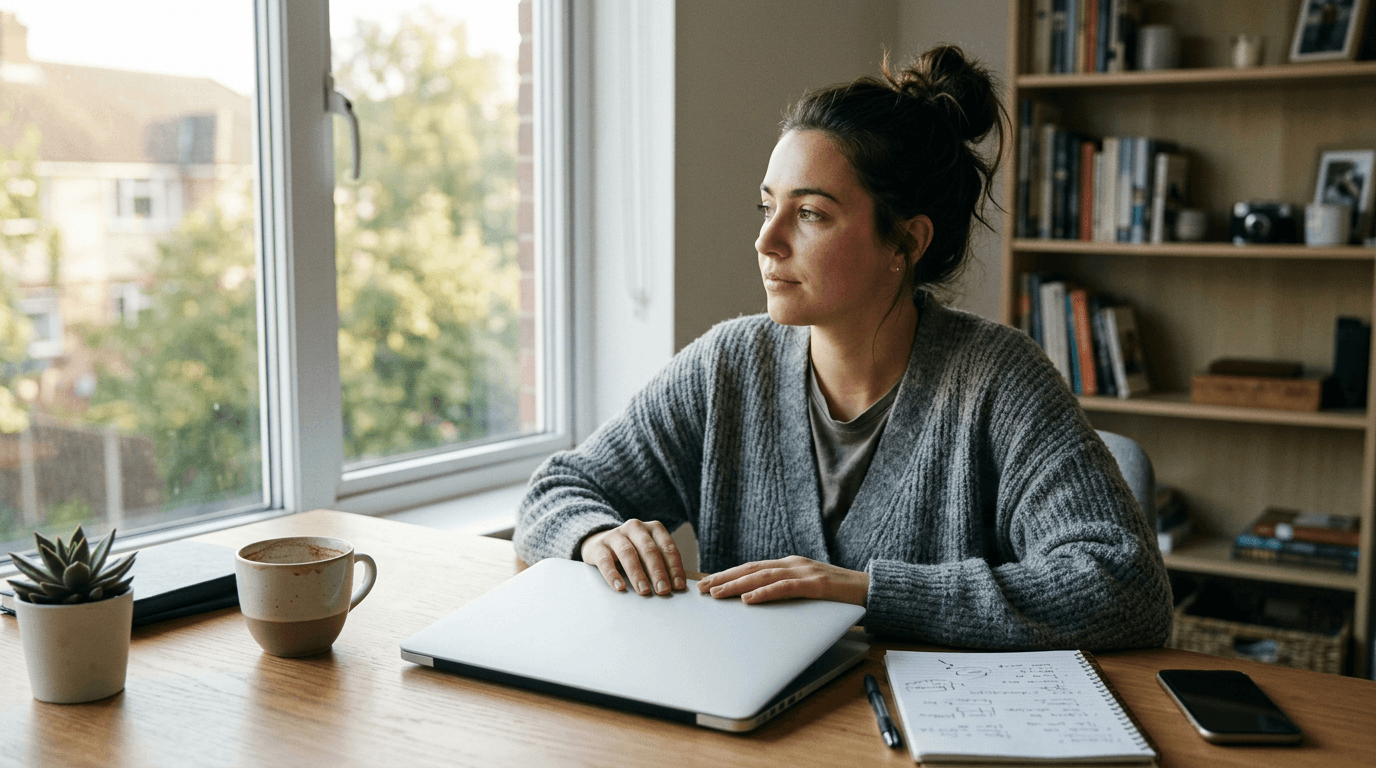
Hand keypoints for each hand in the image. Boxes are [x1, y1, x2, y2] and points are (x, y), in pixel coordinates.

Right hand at [579, 519, 686, 595]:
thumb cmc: (634, 553)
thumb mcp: (649, 554)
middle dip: (657, 571)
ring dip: (637, 574)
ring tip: (644, 591)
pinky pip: (605, 561)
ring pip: (628, 553)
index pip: (667, 547)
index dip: (674, 567)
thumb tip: (675, 587)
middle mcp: (635, 527)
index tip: (678, 586)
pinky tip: (619, 587)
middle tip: (663, 590)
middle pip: (649, 550)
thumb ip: (662, 565)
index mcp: (653, 528)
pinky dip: (613, 575)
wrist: (601, 543)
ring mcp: (615, 535)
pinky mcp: (599, 546)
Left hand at [696, 556, 868, 605]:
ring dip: (737, 585)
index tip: (708, 582)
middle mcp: (794, 564)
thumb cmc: (839, 594)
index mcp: (790, 565)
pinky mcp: (817, 585)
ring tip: (718, 593)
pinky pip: (785, 588)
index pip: (753, 568)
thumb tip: (759, 601)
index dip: (729, 574)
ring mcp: (806, 572)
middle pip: (752, 569)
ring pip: (764, 576)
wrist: (872, 589)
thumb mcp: (808, 590)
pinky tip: (749, 598)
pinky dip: (765, 593)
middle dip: (725, 578)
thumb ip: (787, 591)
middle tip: (703, 588)